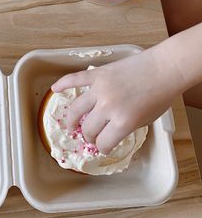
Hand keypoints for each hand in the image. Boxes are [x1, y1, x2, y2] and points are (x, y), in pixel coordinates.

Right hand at [51, 50, 179, 153]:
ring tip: (70, 124)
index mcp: (123, 122)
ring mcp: (100, 89)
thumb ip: (127, 126)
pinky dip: (63, 84)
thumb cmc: (160, 94)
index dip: (102, 148)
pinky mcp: (97, 74)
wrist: (163, 69)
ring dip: (71, 119)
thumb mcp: (146, 119)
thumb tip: (112, 129)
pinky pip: (75, 80)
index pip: (104, 142)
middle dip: (89, 136)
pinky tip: (55, 90)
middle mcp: (108, 107)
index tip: (103, 147)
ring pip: (76, 109)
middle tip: (90, 136)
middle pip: (89, 128)